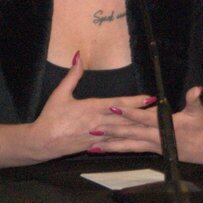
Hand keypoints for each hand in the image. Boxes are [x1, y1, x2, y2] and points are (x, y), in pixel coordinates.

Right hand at [27, 52, 152, 160]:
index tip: (150, 98)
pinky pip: (114, 144)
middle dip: (144, 115)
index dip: (135, 101)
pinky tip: (138, 142)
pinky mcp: (95, 146)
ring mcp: (98, 136)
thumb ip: (73, 75)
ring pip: (122, 132)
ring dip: (139, 129)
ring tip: (155, 126)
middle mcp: (98, 122)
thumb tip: (78, 56)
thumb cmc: (51, 116)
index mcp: (91, 107)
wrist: (41, 142)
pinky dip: (127, 142)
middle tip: (161, 112)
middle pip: (126, 118)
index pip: (118, 103)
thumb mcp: (60, 93)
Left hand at [93, 86, 202, 163]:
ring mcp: (151, 146)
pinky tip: (103, 150)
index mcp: (164, 126)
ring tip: (91, 147)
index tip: (113, 108)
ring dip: (110, 146)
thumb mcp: (199, 113)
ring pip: (127, 146)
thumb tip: (196, 89)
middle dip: (111, 132)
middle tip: (93, 129)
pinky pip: (130, 150)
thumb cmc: (200, 129)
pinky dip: (117, 149)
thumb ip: (194, 101)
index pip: (144, 119)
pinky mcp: (149, 150)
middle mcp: (154, 138)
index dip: (129, 113)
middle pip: (130, 134)